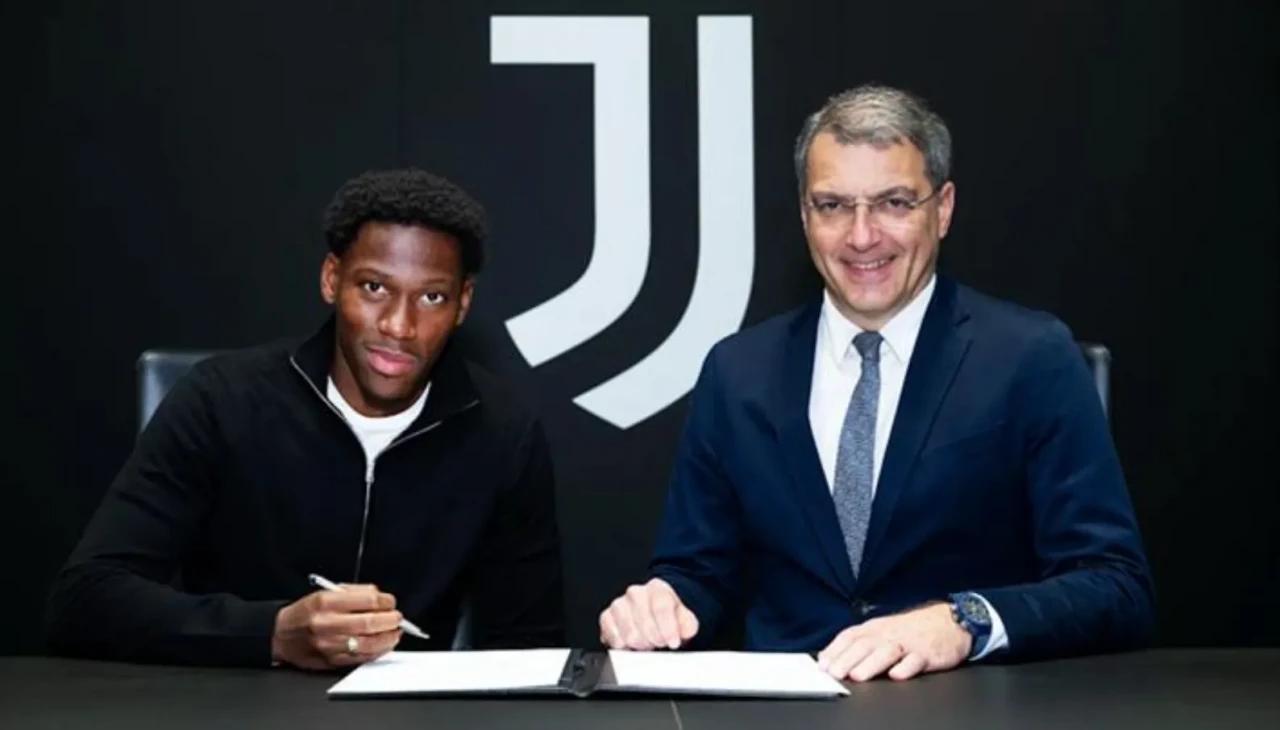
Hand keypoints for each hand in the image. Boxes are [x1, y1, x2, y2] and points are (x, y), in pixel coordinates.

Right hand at [271, 584, 402, 669]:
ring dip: (387, 637)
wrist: (280, 635)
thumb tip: (379, 596)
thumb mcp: (324, 592)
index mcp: (326, 602)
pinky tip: (384, 645)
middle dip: (390, 619)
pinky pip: (360, 658)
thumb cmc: (304, 613)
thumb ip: (353, 593)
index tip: (390, 602)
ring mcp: (329, 645)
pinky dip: (377, 651)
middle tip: (397, 617)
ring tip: (395, 632)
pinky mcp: (331, 660)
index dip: (385, 601)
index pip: (366, 600)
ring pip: (368, 643)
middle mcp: (327, 624)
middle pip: (370, 622)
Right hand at [599, 578, 699, 649]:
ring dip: (640, 643)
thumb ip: (687, 624)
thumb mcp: (686, 620)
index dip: (668, 629)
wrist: (656, 612)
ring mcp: (619, 604)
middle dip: (655, 639)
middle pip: (644, 623)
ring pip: (628, 632)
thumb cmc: (670, 616)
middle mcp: (636, 593)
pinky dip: (622, 644)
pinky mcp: (606, 617)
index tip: (673, 643)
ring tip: (647, 643)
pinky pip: (611, 635)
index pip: (661, 608)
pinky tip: (631, 644)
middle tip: (660, 642)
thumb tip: (683, 631)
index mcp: (658, 589)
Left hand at [817, 602, 971, 681]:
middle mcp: (889, 634)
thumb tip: (831, 657)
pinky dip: (906, 667)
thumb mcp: (883, 629)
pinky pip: (916, 660)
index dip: (835, 650)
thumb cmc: (912, 628)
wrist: (950, 620)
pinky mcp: (928, 653)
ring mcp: (908, 643)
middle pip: (865, 645)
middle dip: (847, 659)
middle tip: (834, 674)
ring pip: (887, 652)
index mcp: (876, 628)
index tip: (822, 664)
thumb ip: (860, 642)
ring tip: (858, 676)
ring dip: (871, 664)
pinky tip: (897, 675)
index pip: (850, 636)